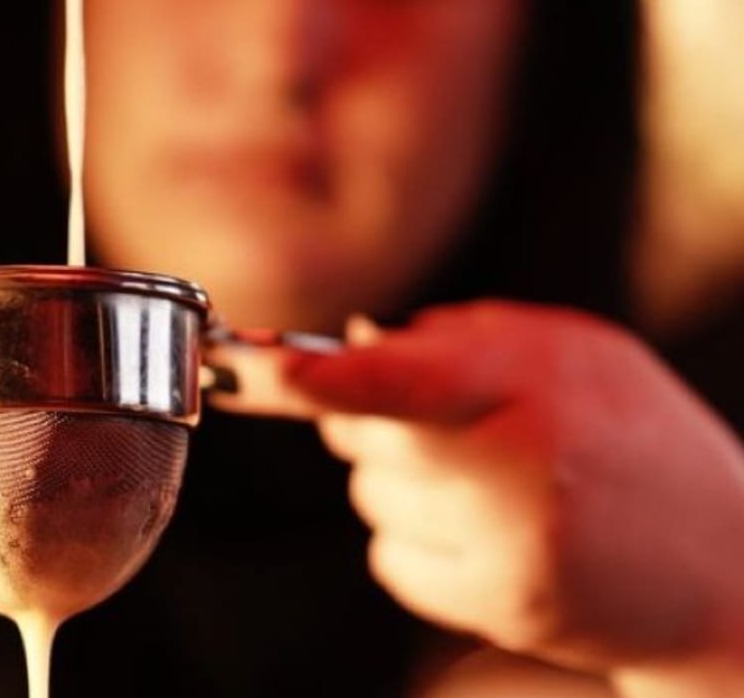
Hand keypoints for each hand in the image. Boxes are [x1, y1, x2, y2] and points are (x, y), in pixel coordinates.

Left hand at [210, 300, 743, 694]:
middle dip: (374, 423)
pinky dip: (417, 544)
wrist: (728, 570)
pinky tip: (493, 539)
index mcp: (543, 382)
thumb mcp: (581, 357)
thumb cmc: (639, 444)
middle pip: (366, 437)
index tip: (247, 366)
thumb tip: (354, 338)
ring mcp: (511, 544)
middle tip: (447, 424)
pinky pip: (390, 560)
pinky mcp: (501, 604)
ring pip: (370, 498)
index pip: (400, 376)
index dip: (314, 376)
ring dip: (403, 486)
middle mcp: (523, 464)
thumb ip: (467, 338)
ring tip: (495, 489)